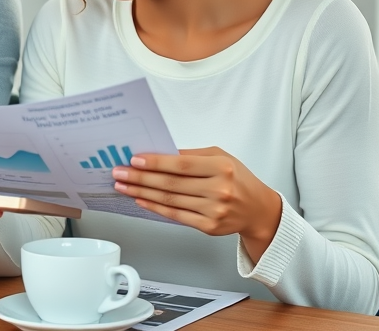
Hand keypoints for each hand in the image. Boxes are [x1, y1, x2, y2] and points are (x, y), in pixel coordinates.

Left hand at [112, 146, 281, 262]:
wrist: (258, 209)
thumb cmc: (238, 179)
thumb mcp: (220, 157)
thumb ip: (191, 155)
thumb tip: (158, 152)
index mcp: (222, 168)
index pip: (181, 165)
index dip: (155, 162)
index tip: (134, 159)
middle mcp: (219, 190)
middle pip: (171, 184)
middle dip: (140, 178)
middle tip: (120, 173)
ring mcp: (214, 210)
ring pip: (169, 200)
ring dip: (141, 192)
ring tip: (123, 186)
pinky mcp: (208, 226)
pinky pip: (175, 215)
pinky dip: (155, 207)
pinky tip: (140, 200)